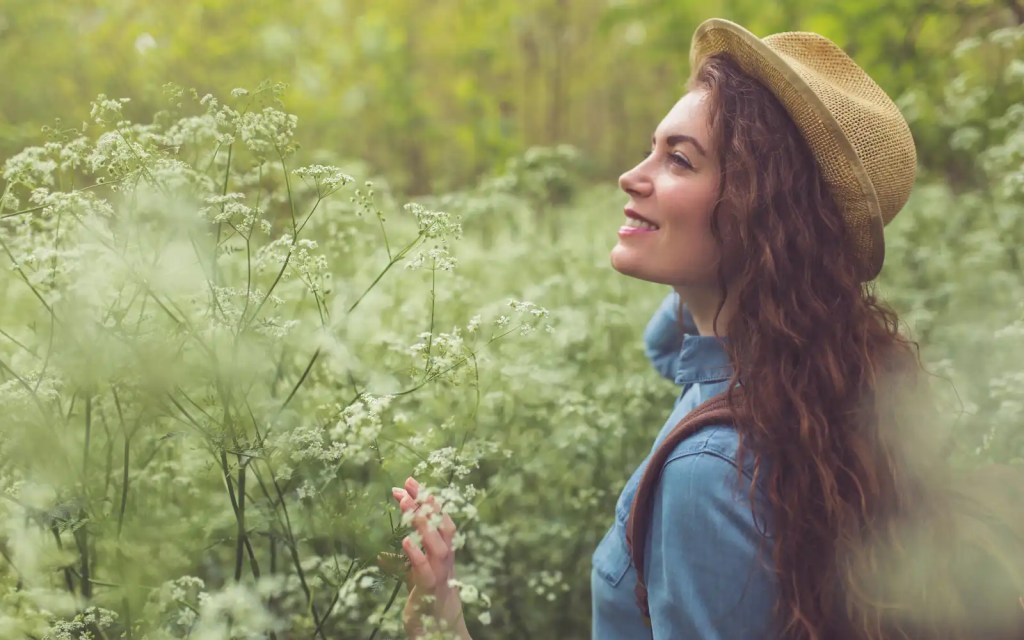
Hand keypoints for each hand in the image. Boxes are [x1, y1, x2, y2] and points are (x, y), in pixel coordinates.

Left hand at [392, 476, 469, 639]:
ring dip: (423, 524)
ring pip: (438, 545)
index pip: (438, 516)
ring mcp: (441, 572)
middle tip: (408, 486)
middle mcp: (447, 556)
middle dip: (426, 504)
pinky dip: (417, 556)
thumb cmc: (427, 585)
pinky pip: (426, 571)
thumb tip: (400, 508)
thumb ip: (412, 536)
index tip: (409, 481)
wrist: (436, 620)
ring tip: (407, 505)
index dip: (426, 498)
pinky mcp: (431, 588)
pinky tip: (405, 542)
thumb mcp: (418, 557)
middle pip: (441, 525)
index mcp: (445, 546)